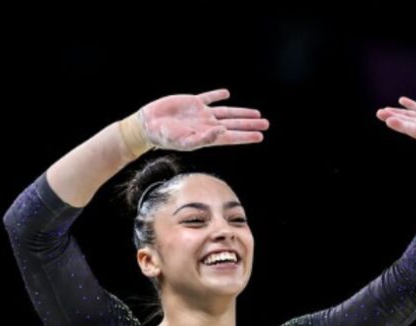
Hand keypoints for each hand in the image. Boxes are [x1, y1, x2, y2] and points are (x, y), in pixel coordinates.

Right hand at [139, 88, 268, 150]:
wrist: (149, 125)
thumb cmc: (166, 137)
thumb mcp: (186, 141)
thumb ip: (205, 138)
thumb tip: (222, 131)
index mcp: (208, 136)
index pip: (232, 136)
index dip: (247, 136)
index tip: (261, 136)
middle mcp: (208, 125)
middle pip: (234, 124)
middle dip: (250, 124)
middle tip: (266, 123)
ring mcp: (201, 113)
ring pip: (226, 111)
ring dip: (241, 112)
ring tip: (256, 113)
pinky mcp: (192, 102)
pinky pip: (208, 97)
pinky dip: (217, 95)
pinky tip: (226, 94)